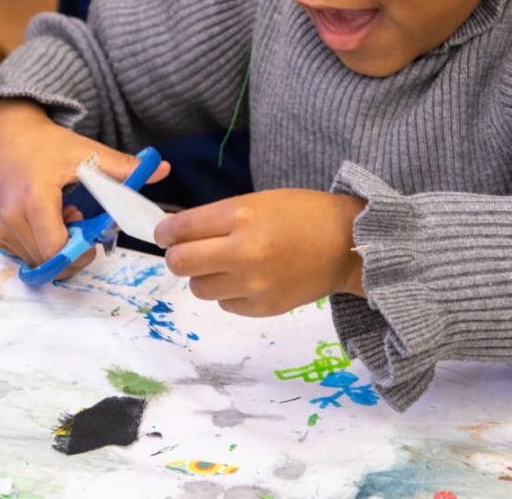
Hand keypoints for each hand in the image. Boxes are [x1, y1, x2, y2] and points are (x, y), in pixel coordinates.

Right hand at [0, 98, 169, 272]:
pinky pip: (24, 255)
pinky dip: (39, 246)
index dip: (79, 252)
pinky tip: (44, 219)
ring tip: (61, 216)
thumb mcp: (85, 154)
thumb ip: (123, 169)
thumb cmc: (46, 145)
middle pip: (49, 260)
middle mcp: (11, 217)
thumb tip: (164, 170)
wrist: (3, 136)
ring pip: (37, 261)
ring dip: (55, 249)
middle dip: (71, 251)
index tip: (90, 237)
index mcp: (33, 197)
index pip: (56, 249)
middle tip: (78, 222)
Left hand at [158, 189, 367, 316]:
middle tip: (187, 251)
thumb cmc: (301, 214)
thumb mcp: (255, 202)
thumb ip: (215, 218)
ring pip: (198, 288)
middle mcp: (242, 252)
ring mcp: (253, 284)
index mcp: (240, 216)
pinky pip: (224, 304)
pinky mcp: (263, 308)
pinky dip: (227, 292)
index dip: (164, 232)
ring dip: (202, 276)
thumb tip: (173, 233)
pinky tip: (246, 279)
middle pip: (180, 263)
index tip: (164, 234)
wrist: (348, 245)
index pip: (179, 229)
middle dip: (177, 256)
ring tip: (223, 265)